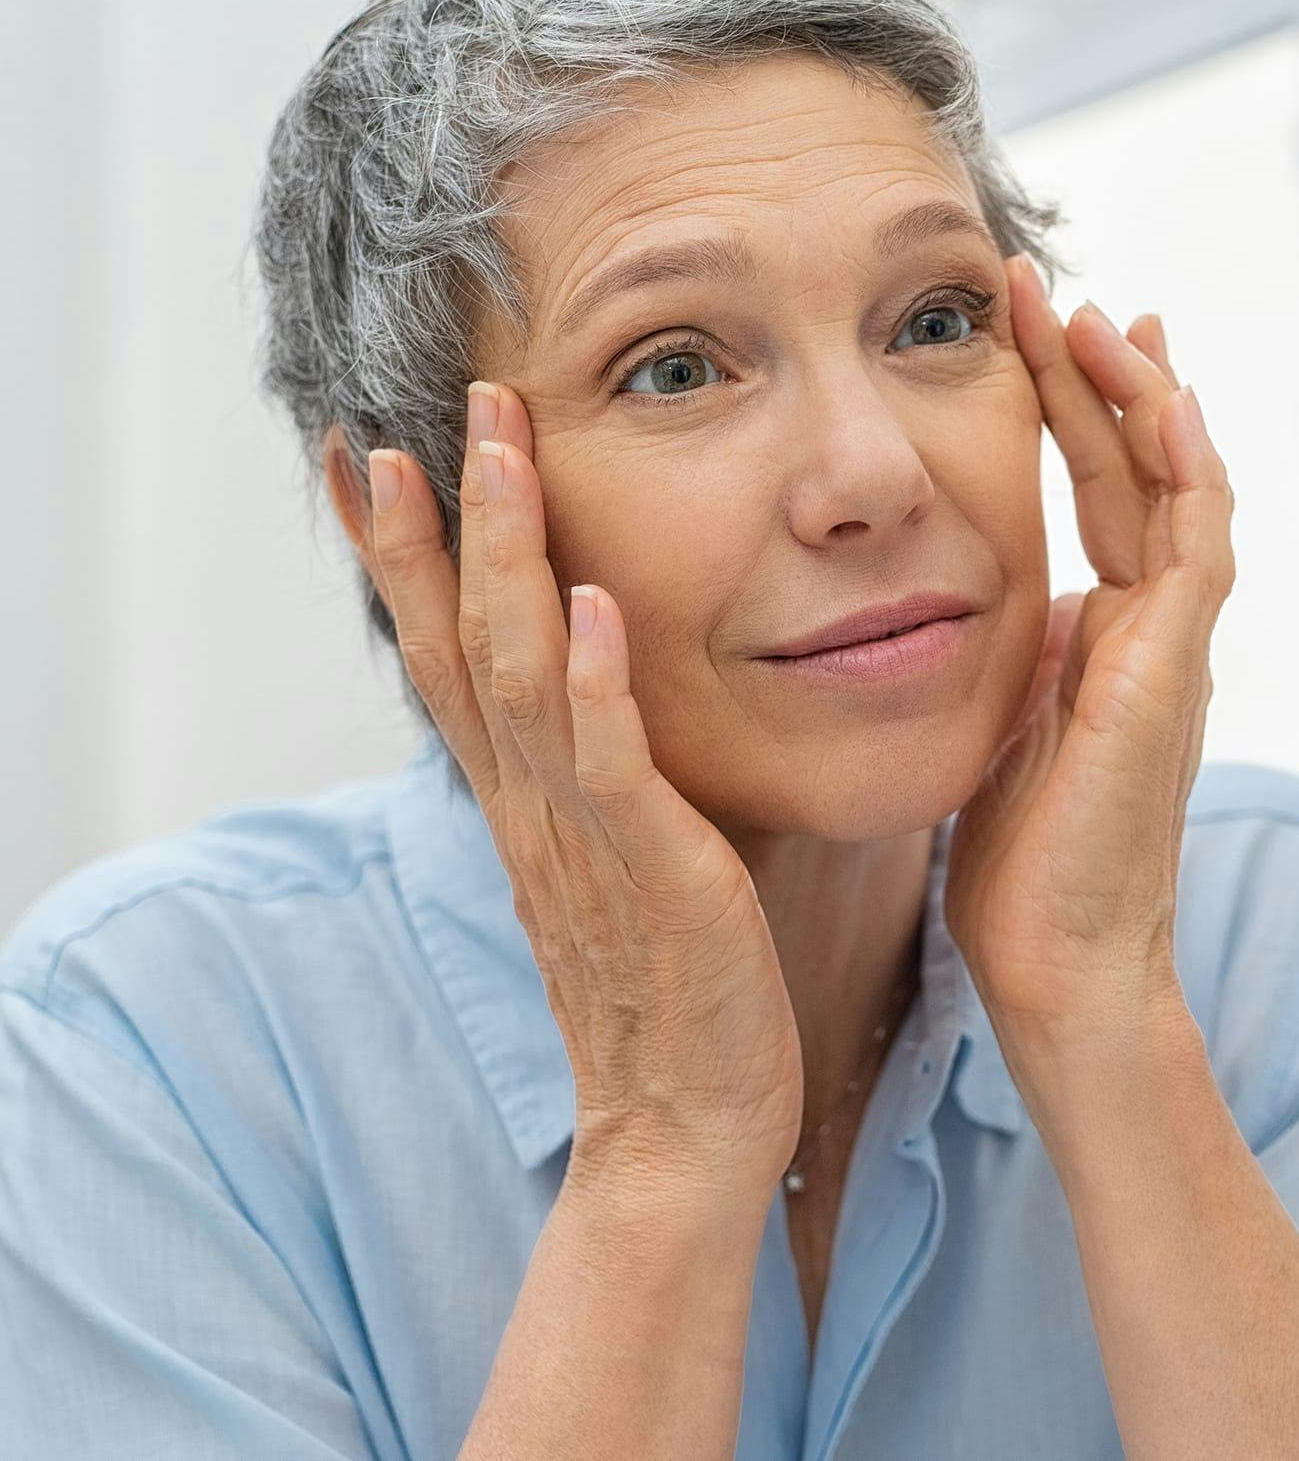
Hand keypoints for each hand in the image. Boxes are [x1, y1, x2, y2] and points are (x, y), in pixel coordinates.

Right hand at [364, 381, 802, 1195]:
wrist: (689, 1122)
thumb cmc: (671, 985)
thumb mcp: (622, 859)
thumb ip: (608, 776)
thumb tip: (619, 689)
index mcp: (526, 800)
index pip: (446, 657)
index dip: (406, 559)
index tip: (369, 458)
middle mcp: (531, 806)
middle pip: (458, 643)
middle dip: (436, 525)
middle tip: (416, 414)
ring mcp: (579, 835)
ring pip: (517, 676)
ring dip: (503, 560)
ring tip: (492, 452)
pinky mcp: (649, 871)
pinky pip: (609, 764)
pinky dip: (590, 682)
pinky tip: (586, 605)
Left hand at [943, 257, 1234, 1057]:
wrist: (1057, 961)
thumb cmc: (1019, 863)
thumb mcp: (1003, 726)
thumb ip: (1013, 656)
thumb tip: (999, 602)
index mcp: (1104, 636)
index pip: (1099, 493)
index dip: (1068, 410)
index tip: (1029, 332)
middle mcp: (1149, 629)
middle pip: (1136, 471)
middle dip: (1097, 376)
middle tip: (1053, 291)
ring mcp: (1171, 650)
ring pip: (1178, 492)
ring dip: (1142, 401)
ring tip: (1100, 317)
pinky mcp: (1173, 676)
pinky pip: (1195, 552)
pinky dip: (1188, 473)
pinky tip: (1163, 402)